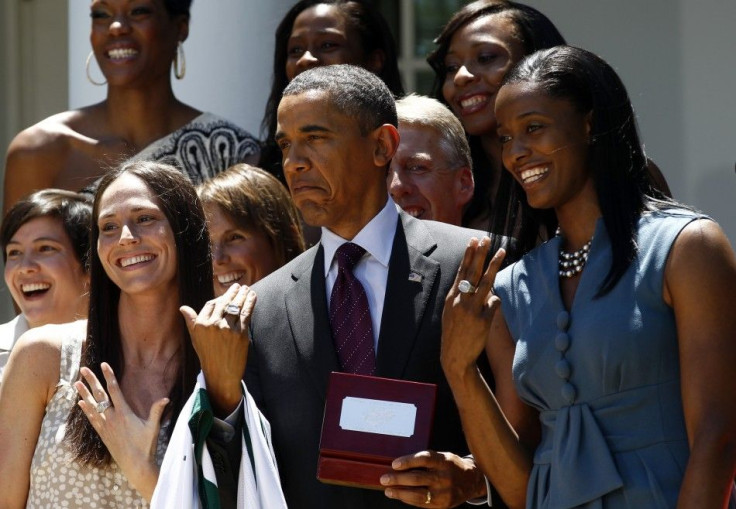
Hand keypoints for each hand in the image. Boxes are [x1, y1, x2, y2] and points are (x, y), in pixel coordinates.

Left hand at [76, 362, 166, 499]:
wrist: (135, 465)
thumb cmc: (146, 445)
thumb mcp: (153, 426)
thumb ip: (157, 411)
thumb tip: (166, 398)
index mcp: (124, 413)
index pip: (115, 390)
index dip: (109, 376)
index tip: (103, 364)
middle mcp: (112, 417)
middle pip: (100, 395)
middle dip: (92, 381)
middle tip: (84, 369)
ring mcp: (106, 426)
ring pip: (92, 406)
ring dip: (84, 393)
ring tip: (76, 382)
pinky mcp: (102, 434)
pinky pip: (91, 419)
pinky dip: (85, 410)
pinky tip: (80, 403)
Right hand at [180, 283, 255, 415]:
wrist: (221, 374)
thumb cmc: (208, 356)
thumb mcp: (195, 339)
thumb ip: (191, 321)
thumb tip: (183, 308)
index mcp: (200, 324)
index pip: (211, 304)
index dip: (219, 299)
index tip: (226, 295)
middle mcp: (212, 324)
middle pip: (224, 302)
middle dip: (232, 292)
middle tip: (238, 286)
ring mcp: (227, 328)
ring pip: (236, 305)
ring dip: (243, 294)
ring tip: (246, 288)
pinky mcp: (240, 333)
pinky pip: (246, 312)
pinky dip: (250, 302)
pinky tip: (253, 295)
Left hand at [380, 451, 485, 507]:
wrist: (472, 480)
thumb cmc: (451, 466)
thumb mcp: (443, 457)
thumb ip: (425, 461)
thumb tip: (399, 466)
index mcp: (444, 461)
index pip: (424, 459)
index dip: (408, 461)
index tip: (394, 464)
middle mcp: (445, 476)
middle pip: (417, 478)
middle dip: (398, 479)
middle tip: (384, 479)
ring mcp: (444, 492)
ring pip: (418, 494)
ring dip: (400, 493)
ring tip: (388, 491)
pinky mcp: (443, 504)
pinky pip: (422, 504)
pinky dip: (409, 500)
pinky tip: (400, 496)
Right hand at [441, 238, 504, 380]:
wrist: (455, 356)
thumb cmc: (453, 333)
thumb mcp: (450, 311)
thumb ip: (460, 296)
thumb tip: (471, 282)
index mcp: (452, 297)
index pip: (462, 271)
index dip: (468, 255)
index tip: (474, 240)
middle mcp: (461, 300)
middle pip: (473, 271)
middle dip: (480, 253)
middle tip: (486, 238)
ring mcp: (472, 309)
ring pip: (486, 282)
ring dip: (494, 265)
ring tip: (502, 251)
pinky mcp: (483, 320)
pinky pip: (494, 304)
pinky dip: (495, 302)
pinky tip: (492, 306)